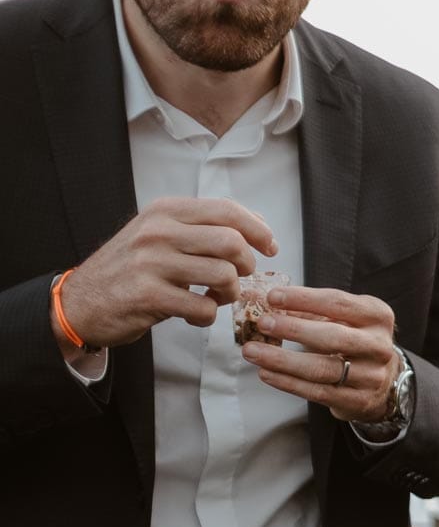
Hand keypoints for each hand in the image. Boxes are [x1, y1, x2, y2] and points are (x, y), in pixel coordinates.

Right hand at [56, 198, 277, 348]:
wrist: (79, 302)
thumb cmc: (131, 269)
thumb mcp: (160, 234)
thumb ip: (202, 226)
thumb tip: (257, 223)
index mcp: (165, 211)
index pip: (228, 210)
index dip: (259, 230)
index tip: (271, 247)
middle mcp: (158, 231)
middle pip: (232, 242)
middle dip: (246, 265)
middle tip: (237, 277)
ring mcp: (151, 263)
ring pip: (224, 275)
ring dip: (229, 293)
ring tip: (213, 297)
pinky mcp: (148, 296)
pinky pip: (205, 308)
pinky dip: (208, 316)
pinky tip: (193, 313)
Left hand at [239, 285, 400, 422]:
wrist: (384, 380)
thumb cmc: (356, 341)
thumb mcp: (346, 319)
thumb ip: (314, 311)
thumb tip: (271, 305)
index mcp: (377, 317)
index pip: (338, 303)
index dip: (304, 299)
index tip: (273, 297)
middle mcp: (379, 346)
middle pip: (333, 337)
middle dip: (294, 330)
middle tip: (263, 324)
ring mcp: (371, 376)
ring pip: (322, 369)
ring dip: (282, 360)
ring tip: (253, 352)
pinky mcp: (358, 400)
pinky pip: (318, 391)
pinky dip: (288, 382)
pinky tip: (266, 373)